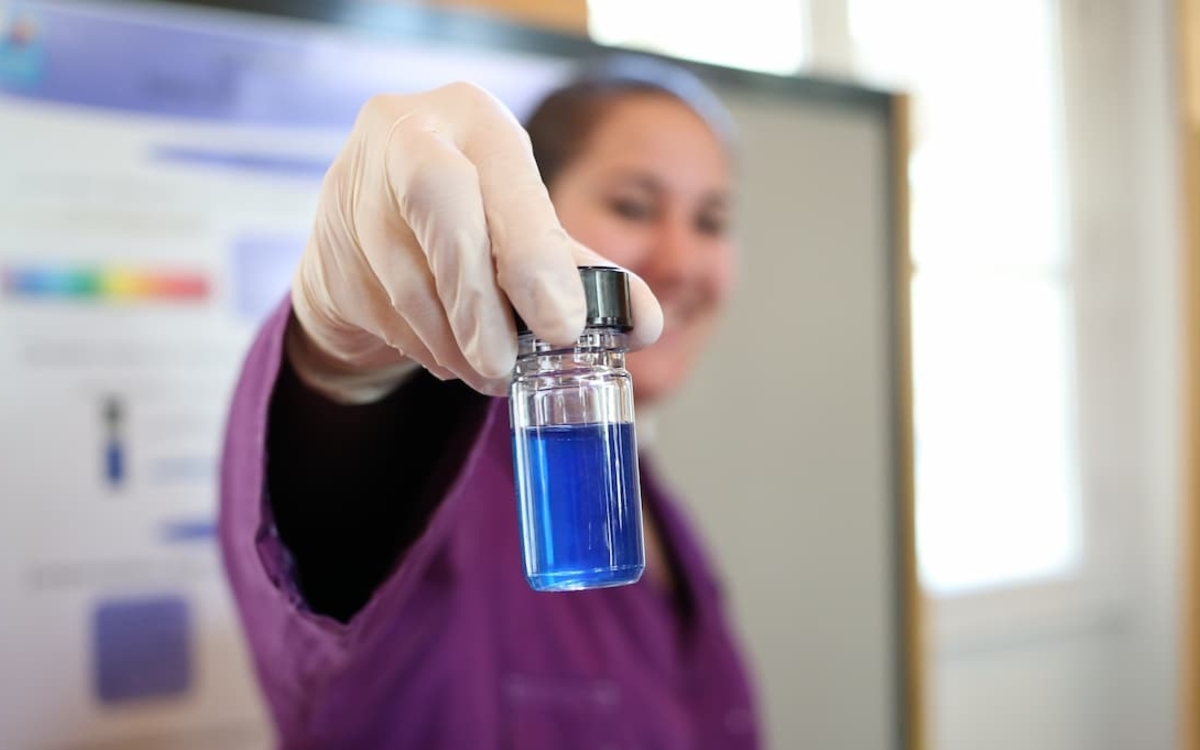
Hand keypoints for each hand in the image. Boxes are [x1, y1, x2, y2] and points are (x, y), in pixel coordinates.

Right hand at [286, 82, 662, 402]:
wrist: (374, 229)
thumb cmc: (474, 220)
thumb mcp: (530, 230)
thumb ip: (585, 272)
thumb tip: (644, 321)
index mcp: (473, 117)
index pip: (503, 178)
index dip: (533, 256)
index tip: (562, 328)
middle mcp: (405, 133)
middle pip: (439, 206)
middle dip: (478, 300)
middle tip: (507, 367)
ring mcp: (353, 187)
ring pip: (406, 276)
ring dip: (455, 341)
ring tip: (490, 372)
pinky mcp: (324, 247)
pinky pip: (380, 312)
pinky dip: (423, 347)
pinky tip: (448, 354)